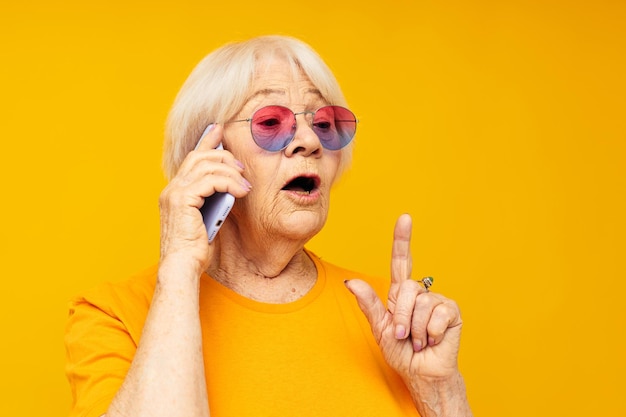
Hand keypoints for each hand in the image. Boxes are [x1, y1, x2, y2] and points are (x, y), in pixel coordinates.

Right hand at [158, 124, 250, 271]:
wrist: (182, 267)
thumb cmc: (194, 250)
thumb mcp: (207, 219)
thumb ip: (212, 201)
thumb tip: (229, 188)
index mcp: (175, 192)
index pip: (191, 158)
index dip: (205, 140)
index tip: (219, 128)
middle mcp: (171, 189)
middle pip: (199, 156)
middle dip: (222, 154)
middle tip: (240, 166)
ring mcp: (175, 193)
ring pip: (206, 165)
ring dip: (230, 171)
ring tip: (244, 184)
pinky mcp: (183, 200)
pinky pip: (210, 180)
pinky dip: (228, 182)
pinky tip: (240, 191)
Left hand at [345, 214, 462, 380]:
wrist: (421, 373)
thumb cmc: (401, 352)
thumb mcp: (379, 328)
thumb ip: (368, 304)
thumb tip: (350, 282)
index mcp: (401, 294)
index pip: (401, 261)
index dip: (403, 240)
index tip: (405, 218)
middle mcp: (420, 293)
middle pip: (406, 288)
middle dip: (400, 316)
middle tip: (402, 335)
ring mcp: (437, 301)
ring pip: (421, 303)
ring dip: (415, 329)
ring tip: (419, 340)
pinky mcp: (452, 312)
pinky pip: (437, 315)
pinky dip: (430, 332)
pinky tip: (433, 341)